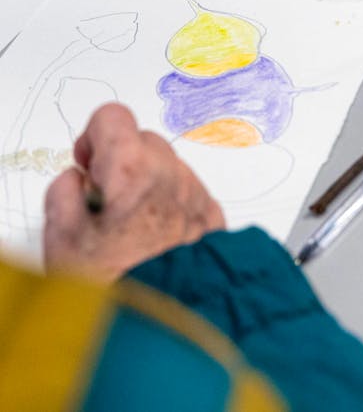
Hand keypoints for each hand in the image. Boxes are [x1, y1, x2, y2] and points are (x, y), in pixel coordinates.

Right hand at [44, 103, 224, 281]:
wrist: (163, 333)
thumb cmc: (117, 289)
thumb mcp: (62, 238)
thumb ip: (65, 191)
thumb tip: (79, 181)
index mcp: (131, 169)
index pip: (113, 116)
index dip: (94, 136)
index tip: (90, 162)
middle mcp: (171, 175)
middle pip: (142, 141)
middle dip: (122, 162)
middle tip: (106, 201)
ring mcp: (197, 197)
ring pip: (168, 168)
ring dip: (149, 184)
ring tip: (132, 229)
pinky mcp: (214, 220)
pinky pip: (190, 195)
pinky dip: (173, 206)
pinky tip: (157, 240)